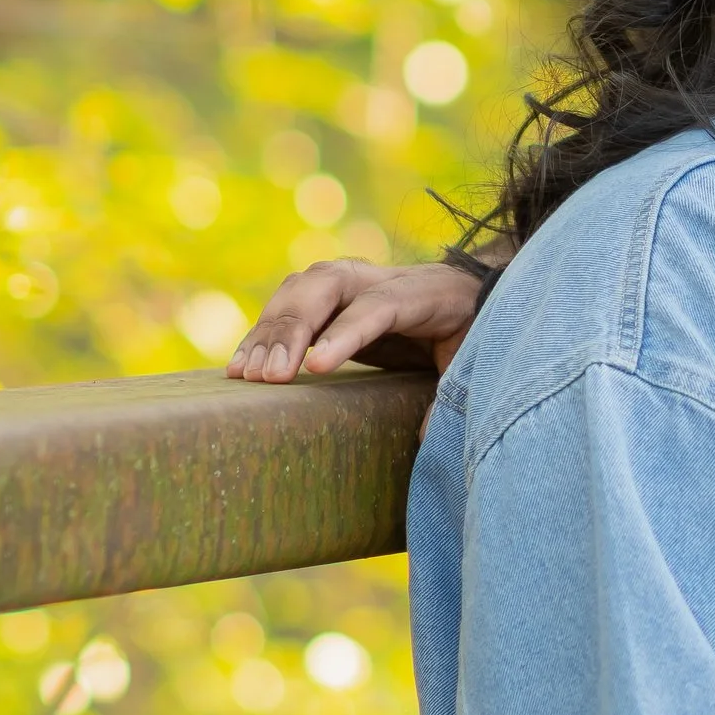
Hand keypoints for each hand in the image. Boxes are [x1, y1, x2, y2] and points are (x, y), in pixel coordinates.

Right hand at [227, 256, 489, 383]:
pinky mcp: (328, 298)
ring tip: (247, 375)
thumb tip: (429, 436)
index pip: (377, 307)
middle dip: (293, 328)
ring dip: (268, 332)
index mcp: (421, 292)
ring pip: (299, 292)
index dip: (345, 334)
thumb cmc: (471, 330)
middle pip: (326, 287)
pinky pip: (288, 307)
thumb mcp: (475, 357)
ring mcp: (349, 282)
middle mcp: (378, 277)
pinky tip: (239, 366)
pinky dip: (261, 335)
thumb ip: (458, 390)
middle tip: (271, 376)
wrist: (468, 293)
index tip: (315, 367)